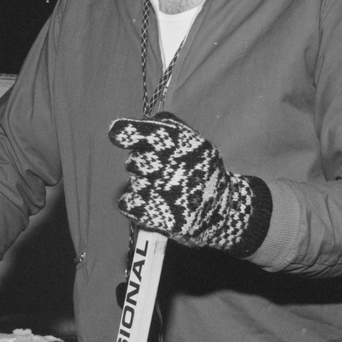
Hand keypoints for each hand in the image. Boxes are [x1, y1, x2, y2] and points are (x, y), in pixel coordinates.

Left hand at [108, 113, 272, 257]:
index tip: (115, 133)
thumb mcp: (194, 142)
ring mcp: (165, 193)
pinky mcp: (159, 215)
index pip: (151, 133)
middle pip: (134, 162)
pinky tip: (151, 203)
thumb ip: (165, 127)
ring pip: (133, 183)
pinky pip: (127, 203)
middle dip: (142, 166)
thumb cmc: (202, 171)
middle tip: (161, 172)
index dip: (130, 132)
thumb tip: (124, 126)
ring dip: (143, 186)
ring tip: (166, 190)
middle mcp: (173, 167)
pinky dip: (134, 203)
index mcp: (184, 144)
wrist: (225, 211)